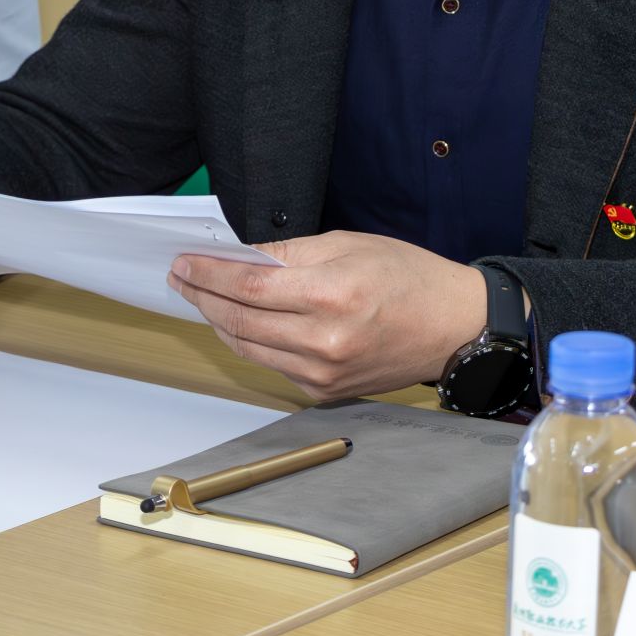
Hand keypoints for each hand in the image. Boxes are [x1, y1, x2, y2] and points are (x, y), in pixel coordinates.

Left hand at [168, 231, 486, 400]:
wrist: (454, 327)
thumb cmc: (410, 278)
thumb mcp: (350, 245)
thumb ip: (291, 254)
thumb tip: (243, 257)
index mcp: (331, 295)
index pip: (249, 286)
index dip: (208, 274)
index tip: (184, 263)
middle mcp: (324, 341)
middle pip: (240, 321)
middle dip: (203, 297)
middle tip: (181, 278)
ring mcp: (323, 373)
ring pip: (249, 348)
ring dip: (219, 322)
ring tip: (202, 298)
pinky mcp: (326, 391)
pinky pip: (273, 365)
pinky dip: (250, 342)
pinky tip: (240, 322)